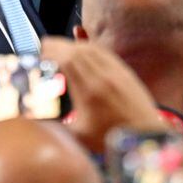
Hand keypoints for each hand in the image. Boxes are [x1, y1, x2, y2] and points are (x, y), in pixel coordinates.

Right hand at [40, 37, 165, 151]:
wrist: (146, 138)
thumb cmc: (113, 139)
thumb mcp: (78, 136)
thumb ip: (56, 125)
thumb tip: (35, 117)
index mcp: (90, 90)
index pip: (67, 59)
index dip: (51, 51)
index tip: (40, 51)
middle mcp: (103, 76)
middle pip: (77, 50)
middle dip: (58, 45)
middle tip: (44, 46)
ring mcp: (116, 71)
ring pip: (90, 49)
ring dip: (72, 44)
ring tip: (59, 46)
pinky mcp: (124, 72)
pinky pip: (104, 52)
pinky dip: (89, 47)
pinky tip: (82, 49)